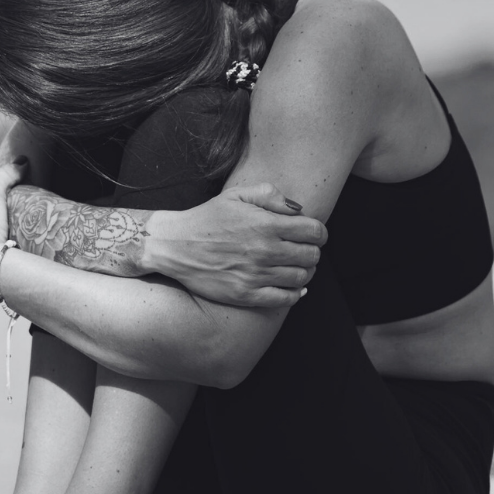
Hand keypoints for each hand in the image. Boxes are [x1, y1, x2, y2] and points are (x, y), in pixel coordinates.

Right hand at [146, 183, 326, 309]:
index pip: (315, 232)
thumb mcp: (236, 195)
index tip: (313, 234)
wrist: (175, 245)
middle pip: (312, 256)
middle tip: (302, 250)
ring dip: (304, 272)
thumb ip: (269, 195)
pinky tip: (292, 287)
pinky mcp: (247, 295)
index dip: (319, 233)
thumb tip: (297, 209)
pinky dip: (295, 294)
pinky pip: (285, 299)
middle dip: (312, 251)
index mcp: (266, 225)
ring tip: (294, 266)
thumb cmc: (207, 219)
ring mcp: (256, 275)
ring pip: (301, 278)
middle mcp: (265, 251)